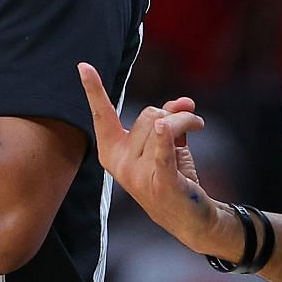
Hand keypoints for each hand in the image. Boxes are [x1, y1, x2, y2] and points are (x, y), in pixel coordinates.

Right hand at [76, 64, 217, 248]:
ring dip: (186, 120)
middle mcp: (120, 163)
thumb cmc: (172, 175)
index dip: (93, 89)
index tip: (83, 65)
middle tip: (188, 123)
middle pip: (148, 114)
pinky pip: (163, 152)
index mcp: (112, 151)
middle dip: (172, 113)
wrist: (189, 216)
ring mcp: (137, 175)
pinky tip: (168, 129)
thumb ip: (169, 117)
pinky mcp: (160, 183)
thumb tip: (183, 102)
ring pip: (163, 124)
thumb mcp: (166, 141)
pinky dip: (166, 139)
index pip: (102, 115)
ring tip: (198, 126)